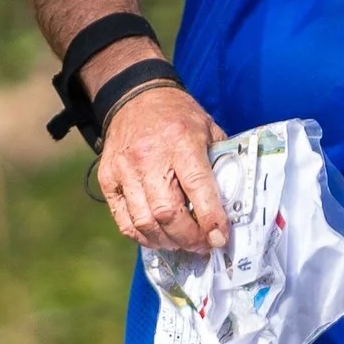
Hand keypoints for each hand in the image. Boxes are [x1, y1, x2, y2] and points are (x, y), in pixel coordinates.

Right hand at [93, 83, 229, 253]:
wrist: (136, 98)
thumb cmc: (179, 117)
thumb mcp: (209, 129)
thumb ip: (221, 163)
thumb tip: (235, 202)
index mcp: (181, 141)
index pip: (197, 188)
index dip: (211, 219)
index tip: (220, 238)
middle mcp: (149, 157)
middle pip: (167, 213)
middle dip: (189, 238)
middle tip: (202, 246)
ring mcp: (124, 169)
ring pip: (145, 222)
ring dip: (167, 242)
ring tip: (182, 244)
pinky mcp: (107, 179)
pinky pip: (124, 220)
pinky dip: (143, 237)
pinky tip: (159, 237)